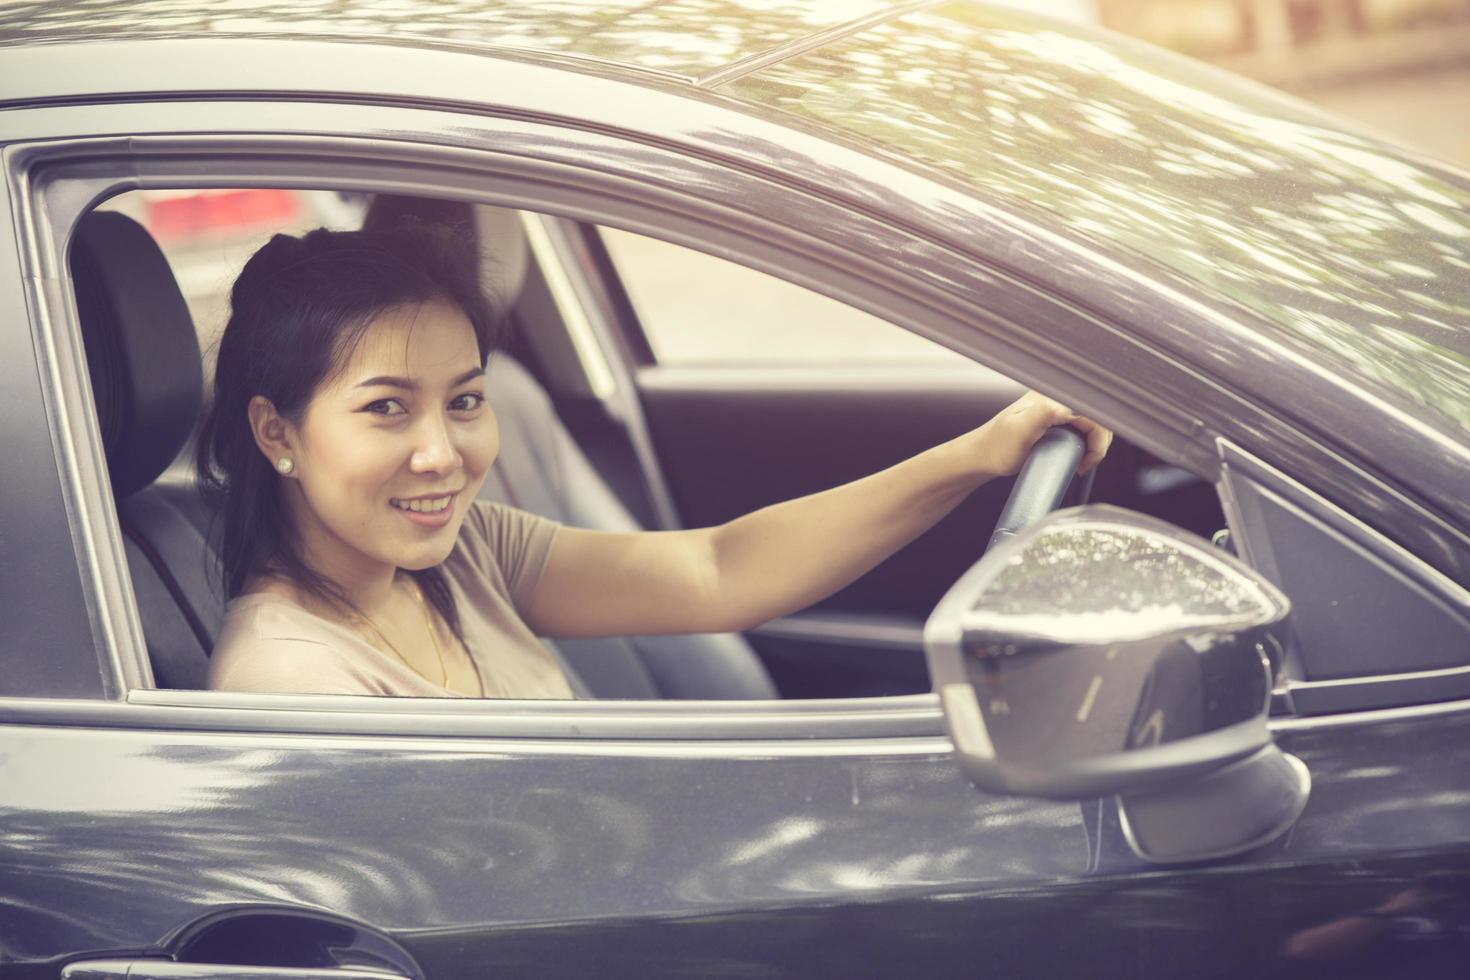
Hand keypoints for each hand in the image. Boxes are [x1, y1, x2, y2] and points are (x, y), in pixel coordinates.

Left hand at [973, 391, 1112, 477]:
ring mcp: (1056, 404)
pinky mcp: (1055, 415)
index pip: (1095, 412)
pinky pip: (1083, 425)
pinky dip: (1087, 442)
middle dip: (1098, 443)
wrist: (981, 456)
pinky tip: (1077, 455)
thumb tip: (1070, 407)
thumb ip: (1045, 414)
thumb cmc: (996, 448)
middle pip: (1098, 416)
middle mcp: (1055, 395)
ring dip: (1094, 443)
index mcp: (1051, 395)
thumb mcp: (1021, 431)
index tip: (1088, 459)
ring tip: (1080, 462)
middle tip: (1084, 465)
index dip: (1099, 438)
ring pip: (1093, 421)